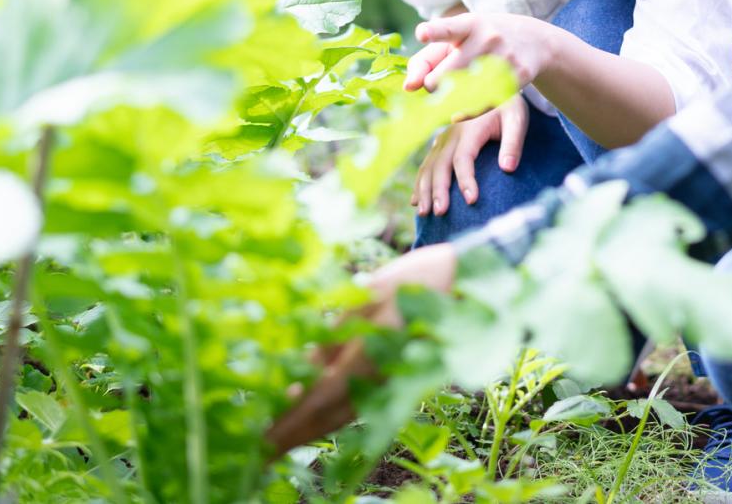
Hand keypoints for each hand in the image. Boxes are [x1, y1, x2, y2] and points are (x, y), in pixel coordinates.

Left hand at [265, 244, 457, 455]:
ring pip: (344, 415)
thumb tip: (309, 361)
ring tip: (283, 432)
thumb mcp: (369, 294)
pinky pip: (362, 403)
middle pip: (327, 419)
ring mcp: (392, 384)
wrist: (473, 284)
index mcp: (366, 360)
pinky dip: (336, 412)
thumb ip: (336, 330)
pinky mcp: (401, 379)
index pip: (315, 404)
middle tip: (259, 451)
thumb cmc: (418, 281)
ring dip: (312, 427)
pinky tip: (321, 409)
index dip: (284, 428)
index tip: (257, 448)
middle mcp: (378, 382)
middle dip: (292, 435)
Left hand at [403, 12, 558, 92]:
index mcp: (468, 25)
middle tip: (439, 82)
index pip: (448, 28)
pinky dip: (468, 111)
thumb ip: (426, 59)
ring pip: (460, 97)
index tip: (422, 33)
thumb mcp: (457, 38)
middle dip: (433, 85)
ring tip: (457, 89)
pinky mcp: (516, 79)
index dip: (433, 32)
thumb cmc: (482, 39)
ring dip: (450, 100)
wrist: (535, 41)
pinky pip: (480, 107)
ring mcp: (503, 59)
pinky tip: (469, 103)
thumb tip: (409, 87)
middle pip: (441, 78)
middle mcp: (486, 39)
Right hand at [413, 95, 528, 214]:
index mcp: (470, 127)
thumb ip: (513, 144)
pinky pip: (426, 164)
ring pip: (429, 165)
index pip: (464, 158)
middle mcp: (452, 132)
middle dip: (438, 190)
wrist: (495, 84)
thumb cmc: (509, 107)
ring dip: (424, 189)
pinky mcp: (441, 142)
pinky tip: (416, 201)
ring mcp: (444, 137)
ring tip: (425, 212)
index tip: (471, 201)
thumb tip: (507, 168)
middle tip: (440, 213)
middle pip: (440, 164)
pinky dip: (420, 182)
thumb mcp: (517, 120)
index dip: (466, 180)